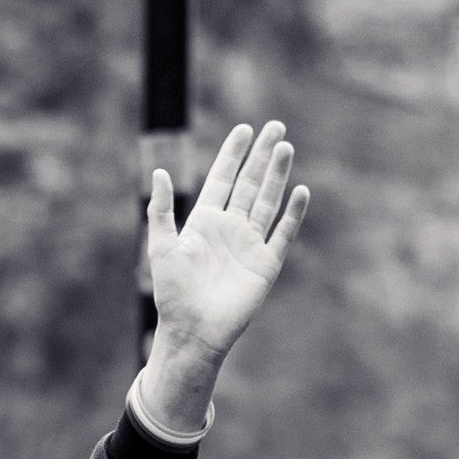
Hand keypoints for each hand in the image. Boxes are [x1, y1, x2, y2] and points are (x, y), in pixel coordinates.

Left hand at [144, 120, 308, 426]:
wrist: (192, 332)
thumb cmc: (172, 294)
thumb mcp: (161, 247)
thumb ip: (161, 210)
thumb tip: (158, 171)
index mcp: (205, 221)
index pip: (223, 178)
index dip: (233, 154)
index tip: (245, 129)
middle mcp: (230, 228)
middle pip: (250, 183)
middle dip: (263, 155)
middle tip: (277, 126)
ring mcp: (250, 245)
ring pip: (267, 201)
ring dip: (278, 176)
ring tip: (287, 147)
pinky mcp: (266, 265)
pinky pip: (283, 234)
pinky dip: (293, 214)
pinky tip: (301, 191)